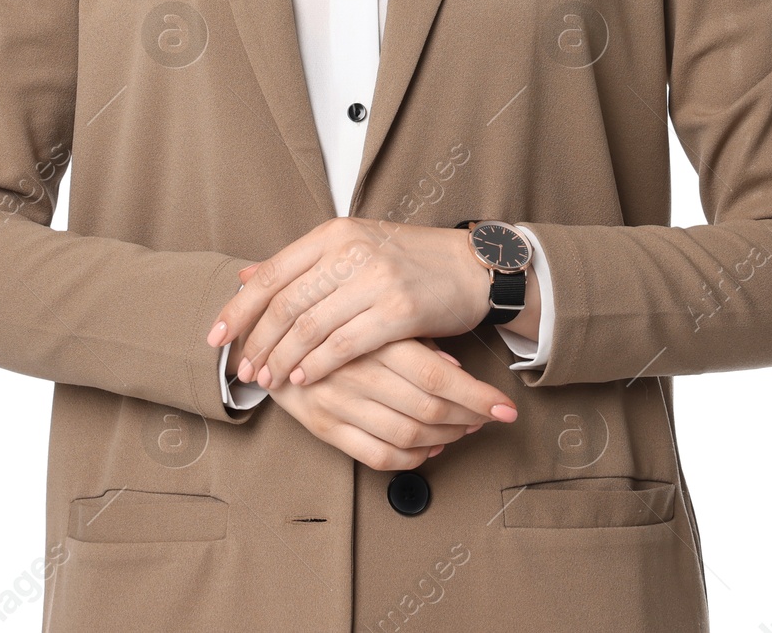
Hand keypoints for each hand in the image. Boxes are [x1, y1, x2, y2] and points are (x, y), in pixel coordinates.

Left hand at [206, 216, 511, 393]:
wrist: (469, 267)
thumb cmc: (408, 261)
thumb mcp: (352, 247)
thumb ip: (301, 264)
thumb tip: (245, 274)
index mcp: (334, 232)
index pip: (273, 272)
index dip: (239, 309)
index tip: (216, 337)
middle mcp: (350, 249)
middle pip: (285, 302)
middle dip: (257, 342)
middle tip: (242, 371)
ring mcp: (375, 278)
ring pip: (310, 326)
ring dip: (282, 359)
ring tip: (267, 381)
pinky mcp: (399, 308)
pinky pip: (346, 343)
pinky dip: (318, 365)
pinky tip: (304, 379)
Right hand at [264, 337, 512, 470]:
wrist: (266, 333)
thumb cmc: (330, 320)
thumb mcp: (369, 313)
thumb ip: (408, 338)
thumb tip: (452, 364)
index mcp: (372, 338)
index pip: (435, 376)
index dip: (476, 395)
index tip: (505, 408)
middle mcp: (355, 372)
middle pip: (427, 409)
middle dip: (467, 418)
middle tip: (487, 416)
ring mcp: (338, 403)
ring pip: (407, 434)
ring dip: (445, 436)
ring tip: (463, 429)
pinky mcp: (323, 428)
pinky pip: (378, 456)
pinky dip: (412, 457)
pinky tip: (429, 446)